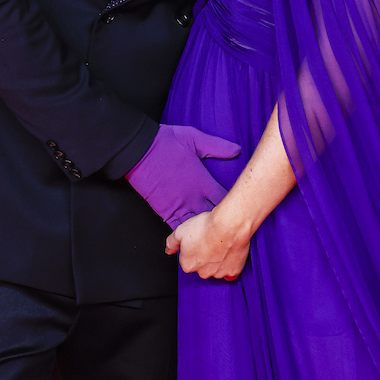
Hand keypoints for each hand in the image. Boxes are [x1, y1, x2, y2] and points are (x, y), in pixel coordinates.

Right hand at [126, 124, 240, 228]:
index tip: (243, 209)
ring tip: (217, 239)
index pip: (227, 199)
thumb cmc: (165, 142)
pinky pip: (178, 228)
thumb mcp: (195, 139)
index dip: (236, 205)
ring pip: (198, 226)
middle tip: (234, 229)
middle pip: (215, 217)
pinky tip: (193, 240)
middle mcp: (194, 197)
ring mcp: (179, 206)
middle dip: (225, 223)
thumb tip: (237, 150)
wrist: (137, 151)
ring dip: (207, 232)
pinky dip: (186, 235)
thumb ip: (217, 147)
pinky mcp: (165, 211)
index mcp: (203, 181)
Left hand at [166, 205, 250, 280]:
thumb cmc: (207, 227)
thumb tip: (168, 250)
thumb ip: (171, 243)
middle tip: (209, 242)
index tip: (198, 241)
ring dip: (217, 261)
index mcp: (188, 264)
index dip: (193, 249)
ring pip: (216, 270)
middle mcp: (202, 272)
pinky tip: (230, 255)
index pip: (187, 260)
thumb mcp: (180, 231)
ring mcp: (218, 273)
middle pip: (202, 267)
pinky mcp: (233, 271)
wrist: (229, 225)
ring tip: (221, 245)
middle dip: (205, 257)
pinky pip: (230, 272)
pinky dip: (230, 266)